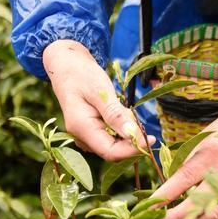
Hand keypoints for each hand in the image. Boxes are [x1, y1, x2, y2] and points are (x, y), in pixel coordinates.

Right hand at [44, 39, 154, 160]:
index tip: (151, 139)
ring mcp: (84, 135)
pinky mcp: (89, 131)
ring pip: (112, 144)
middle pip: (112, 150)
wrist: (66, 66)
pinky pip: (109, 136)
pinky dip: (120, 127)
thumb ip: (115, 114)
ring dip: (125, 132)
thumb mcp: (100, 91)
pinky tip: (120, 112)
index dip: (132, 150)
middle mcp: (81, 137)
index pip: (110, 152)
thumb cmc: (81, 74)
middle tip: (138, 119)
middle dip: (130, 139)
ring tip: (125, 110)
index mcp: (81, 128)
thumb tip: (133, 135)